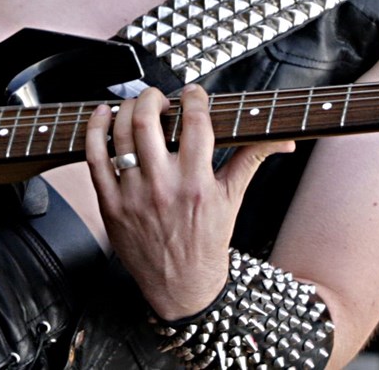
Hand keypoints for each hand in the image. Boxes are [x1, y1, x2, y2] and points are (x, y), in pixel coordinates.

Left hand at [86, 85, 293, 320]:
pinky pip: (95, 159)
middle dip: (152, 97)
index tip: (193, 93)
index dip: (193, 99)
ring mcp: (133, 197)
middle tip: (159, 97)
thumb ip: (252, 159)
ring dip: (126, 109)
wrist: (181, 285)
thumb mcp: (233, 198)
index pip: (195, 124)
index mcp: (197, 183)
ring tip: (135, 106)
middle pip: (148, 122)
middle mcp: (164, 187)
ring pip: (121, 135)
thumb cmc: (207, 240)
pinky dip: (95, 131)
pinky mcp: (111, 206)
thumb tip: (283, 139)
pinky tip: (102, 116)